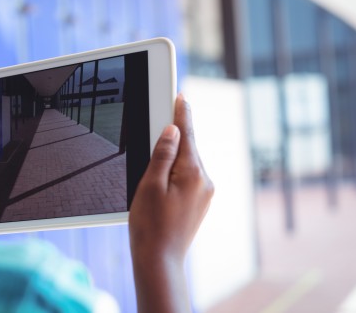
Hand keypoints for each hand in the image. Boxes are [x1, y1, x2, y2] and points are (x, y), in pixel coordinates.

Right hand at [129, 93, 212, 312]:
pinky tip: (164, 177)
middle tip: (163, 116)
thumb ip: (162, 155)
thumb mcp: (150, 185)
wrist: (160, 260)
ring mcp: (205, 194)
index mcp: (193, 174)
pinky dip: (177, 170)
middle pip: (189, 148)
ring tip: (157, 156)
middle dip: (176, 134)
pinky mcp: (200, 203)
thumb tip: (173, 130)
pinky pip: (189, 177)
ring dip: (175, 155)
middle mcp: (205, 182)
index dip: (182, 113)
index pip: (187, 134)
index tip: (181, 95)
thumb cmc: (150, 226)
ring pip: (188, 163)